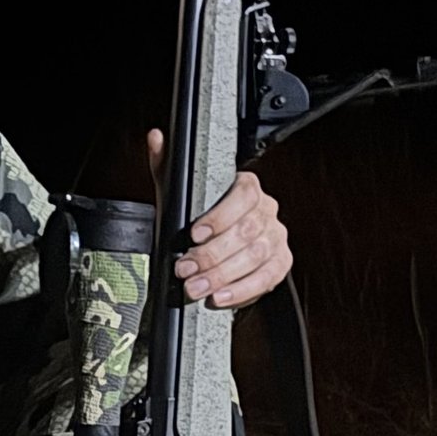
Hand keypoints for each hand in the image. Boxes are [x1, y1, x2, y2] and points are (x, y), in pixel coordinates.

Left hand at [146, 131, 291, 309]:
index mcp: (248, 187)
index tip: (194, 234)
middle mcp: (267, 211)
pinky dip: (243, 290)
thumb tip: (156, 138)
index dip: (220, 216)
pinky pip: (268, 278)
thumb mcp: (177, 190)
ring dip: (224, 276)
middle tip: (186, 269)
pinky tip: (220, 297)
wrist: (212, 246)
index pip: (244, 195)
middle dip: (213, 254)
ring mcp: (276, 237)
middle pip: (248, 232)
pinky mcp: (280, 263)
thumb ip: (166, 164)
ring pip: (257, 257)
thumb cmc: (196, 218)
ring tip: (196, 287)